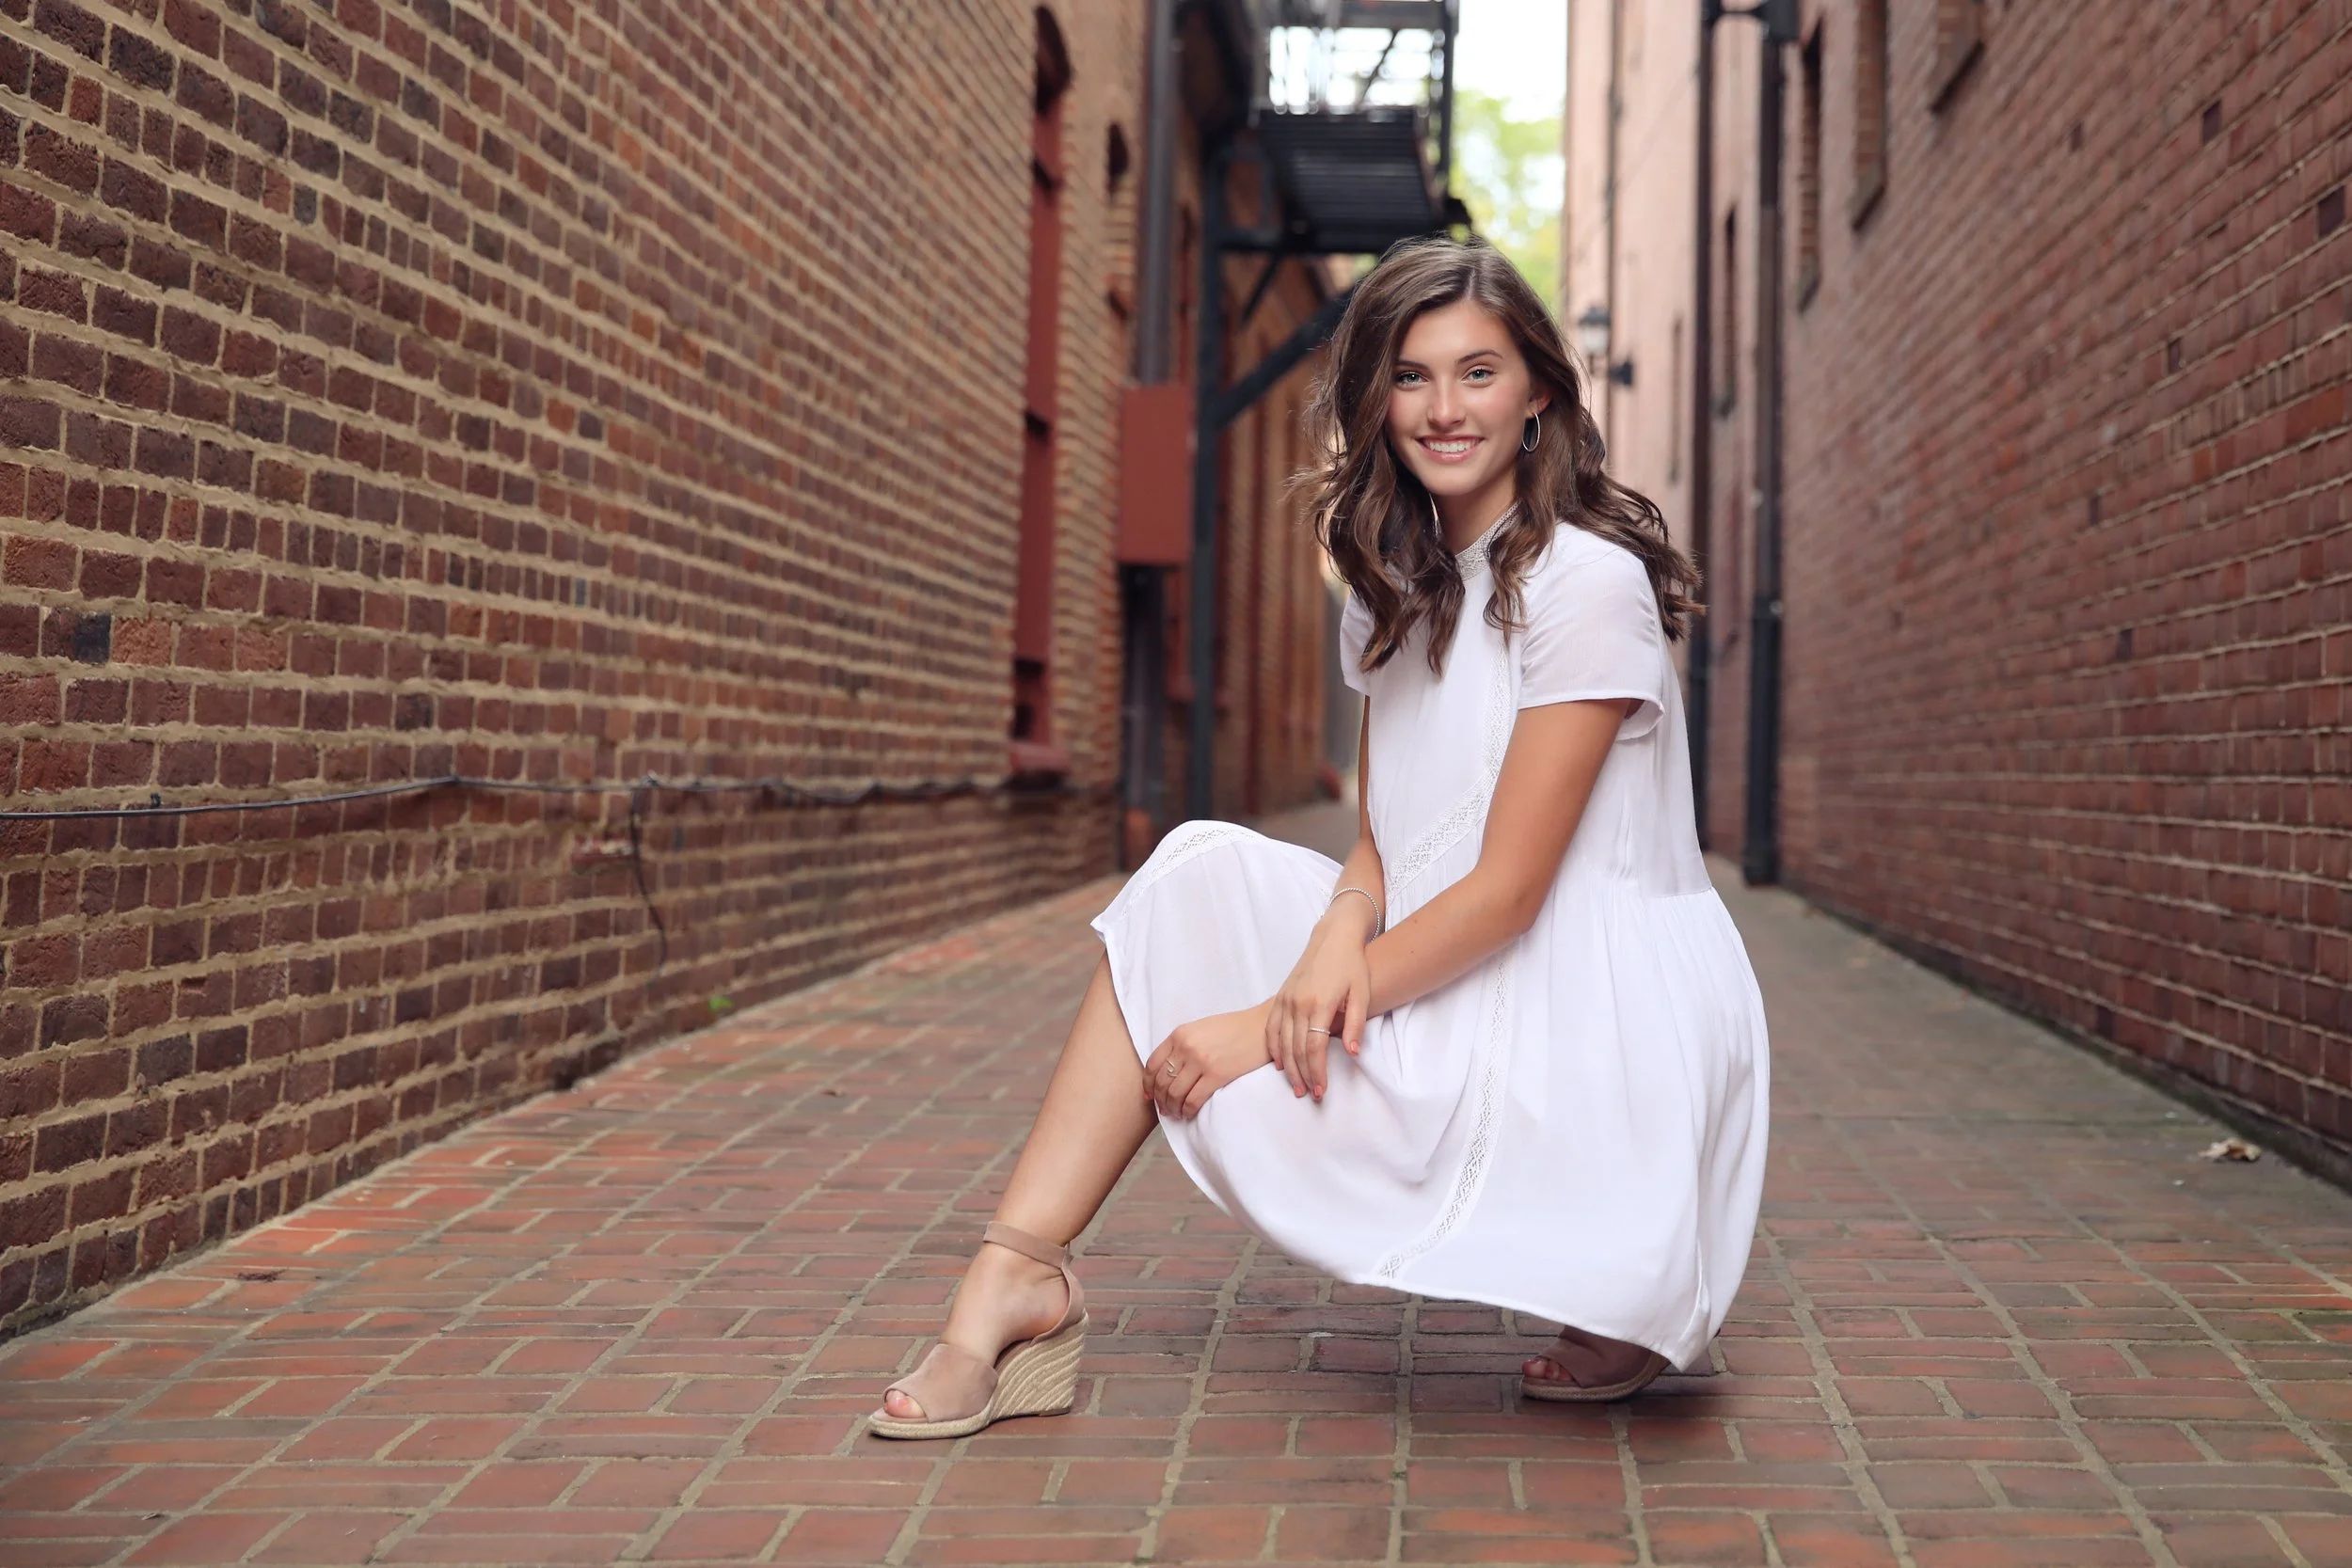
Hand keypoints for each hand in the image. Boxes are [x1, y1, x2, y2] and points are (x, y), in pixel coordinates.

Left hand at [1143, 1002, 1272, 1119]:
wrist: (1262, 1027)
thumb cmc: (1234, 1029)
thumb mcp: (1201, 1029)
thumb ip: (1183, 1045)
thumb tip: (1169, 1071)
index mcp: (1179, 1034)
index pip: (1152, 1064)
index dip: (1148, 1085)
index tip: (1150, 1096)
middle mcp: (1186, 1047)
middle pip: (1162, 1082)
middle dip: (1160, 1100)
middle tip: (1165, 1110)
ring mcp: (1200, 1061)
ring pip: (1175, 1094)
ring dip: (1173, 1108)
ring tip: (1176, 1114)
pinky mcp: (1217, 1075)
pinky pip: (1193, 1100)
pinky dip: (1187, 1111)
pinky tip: (1189, 1113)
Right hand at [1266, 910, 1373, 1101]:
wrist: (1333, 937)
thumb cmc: (1352, 965)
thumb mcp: (1361, 993)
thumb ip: (1355, 1024)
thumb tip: (1353, 1053)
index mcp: (1319, 1003)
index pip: (1314, 1047)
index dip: (1317, 1071)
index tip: (1322, 1089)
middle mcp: (1298, 1003)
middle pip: (1295, 1049)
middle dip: (1303, 1075)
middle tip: (1310, 1094)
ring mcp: (1286, 999)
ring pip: (1281, 1042)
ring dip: (1288, 1067)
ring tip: (1297, 1086)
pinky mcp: (1281, 996)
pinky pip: (1271, 1028)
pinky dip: (1273, 1048)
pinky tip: (1279, 1063)